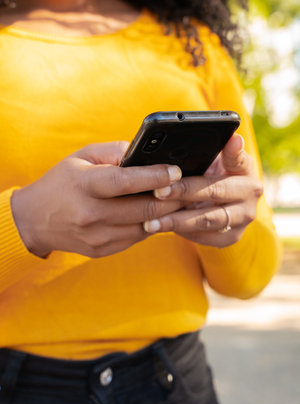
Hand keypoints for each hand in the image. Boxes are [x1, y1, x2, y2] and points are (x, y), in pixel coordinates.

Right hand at [11, 142, 181, 257]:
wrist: (33, 220)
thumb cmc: (62, 182)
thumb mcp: (81, 157)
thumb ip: (115, 153)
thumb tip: (148, 156)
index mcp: (84, 185)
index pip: (125, 182)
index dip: (155, 176)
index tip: (177, 170)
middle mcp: (90, 215)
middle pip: (143, 209)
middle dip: (172, 199)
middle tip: (188, 188)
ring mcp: (96, 237)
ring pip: (145, 227)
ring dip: (165, 214)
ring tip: (177, 200)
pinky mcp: (101, 250)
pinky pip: (136, 238)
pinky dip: (149, 225)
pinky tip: (154, 213)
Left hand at [143, 134, 262, 247]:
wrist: (230, 202)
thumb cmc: (220, 174)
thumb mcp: (225, 160)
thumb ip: (227, 151)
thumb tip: (234, 138)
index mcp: (249, 179)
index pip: (223, 173)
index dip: (206, 164)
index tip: (172, 173)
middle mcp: (249, 203)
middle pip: (212, 195)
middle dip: (181, 194)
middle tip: (156, 193)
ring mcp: (240, 224)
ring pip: (204, 222)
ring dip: (175, 222)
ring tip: (151, 222)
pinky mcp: (229, 239)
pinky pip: (202, 237)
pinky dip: (180, 232)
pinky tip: (160, 227)